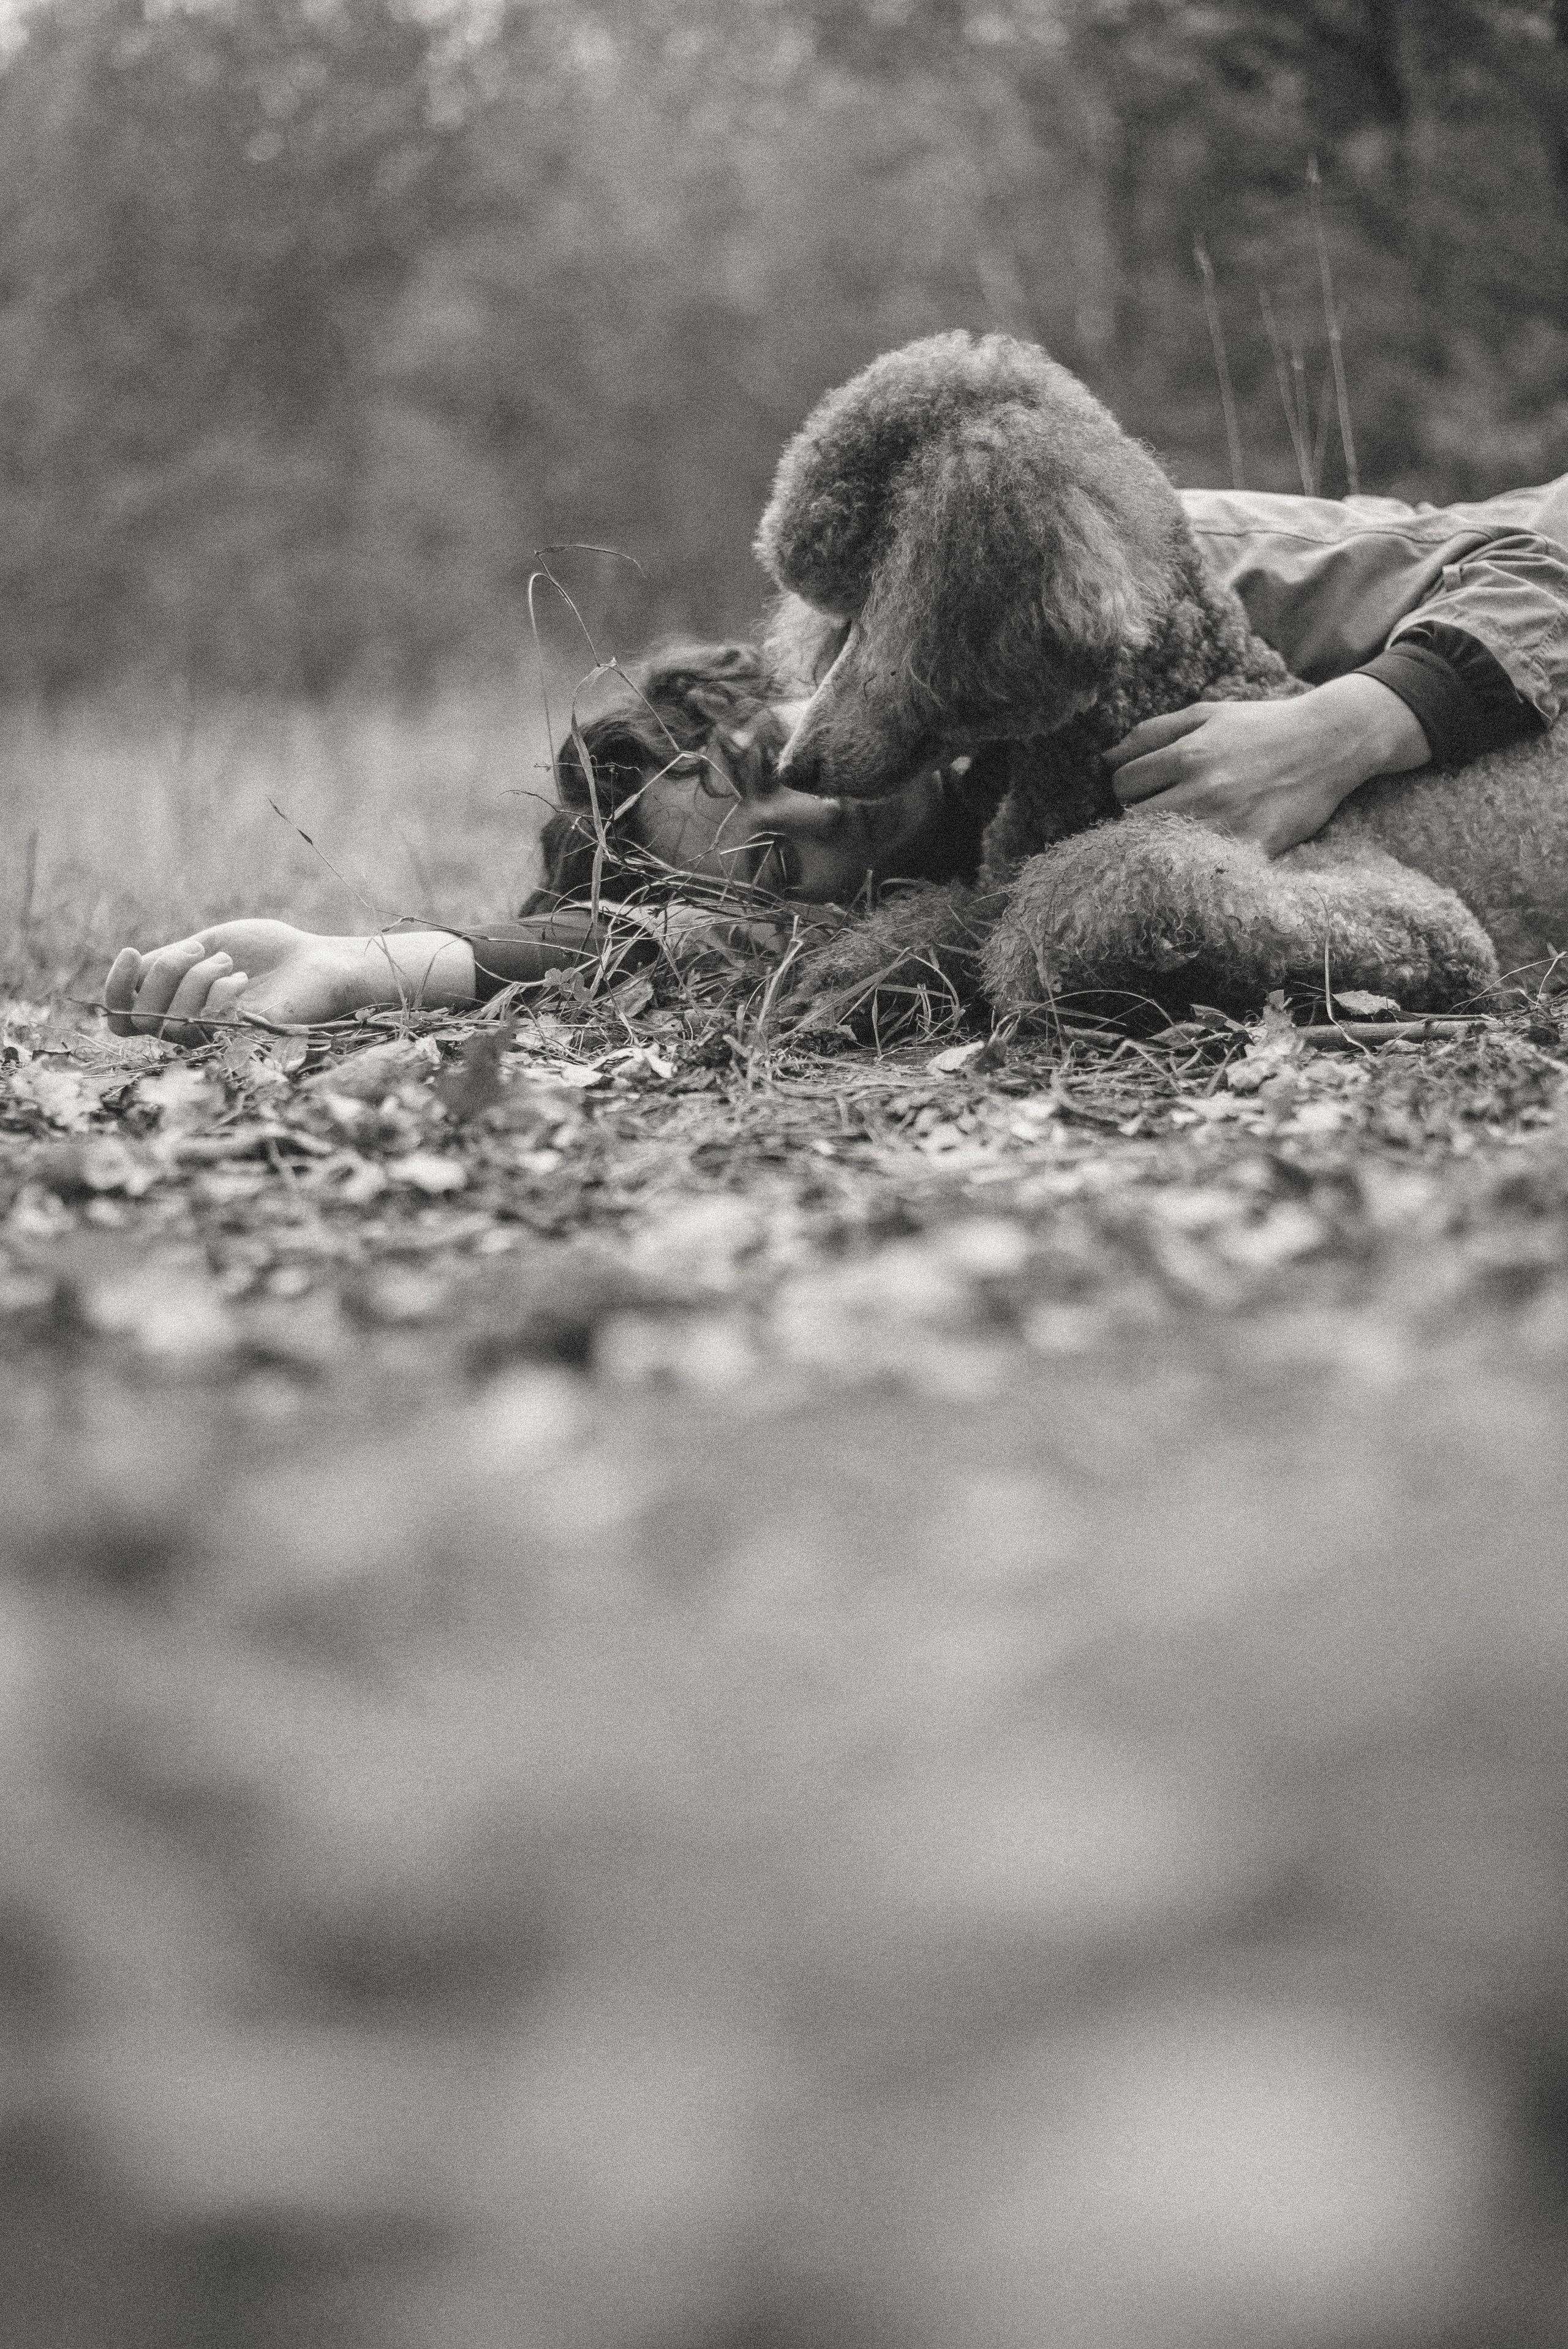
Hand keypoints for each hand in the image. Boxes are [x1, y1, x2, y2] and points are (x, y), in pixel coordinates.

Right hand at [104, 921, 476, 1043]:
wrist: (316, 962)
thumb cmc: (267, 952)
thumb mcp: (209, 944)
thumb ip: (170, 959)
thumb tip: (133, 970)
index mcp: (175, 1002)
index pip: (123, 1015)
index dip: (114, 987)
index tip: (132, 951)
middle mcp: (188, 1028)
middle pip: (141, 1013)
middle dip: (166, 971)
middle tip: (202, 949)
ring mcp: (211, 1041)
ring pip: (170, 1022)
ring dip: (194, 979)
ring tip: (227, 963)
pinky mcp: (236, 1048)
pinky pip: (203, 1026)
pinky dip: (216, 994)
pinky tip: (239, 980)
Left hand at [1105, 675, 1431, 857]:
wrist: (1332, 741)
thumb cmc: (1263, 726)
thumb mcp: (1207, 713)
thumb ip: (1153, 732)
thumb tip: (1104, 757)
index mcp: (1188, 753)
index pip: (1121, 783)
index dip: (1127, 787)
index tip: (1147, 789)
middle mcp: (1204, 790)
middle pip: (1134, 820)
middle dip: (1140, 816)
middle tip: (1163, 812)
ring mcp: (1228, 823)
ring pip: (1162, 847)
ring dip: (1163, 842)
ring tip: (1183, 829)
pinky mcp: (1253, 848)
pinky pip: (1204, 865)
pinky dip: (1198, 860)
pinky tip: (1207, 848)